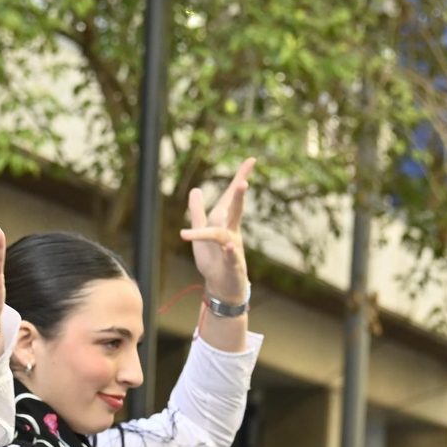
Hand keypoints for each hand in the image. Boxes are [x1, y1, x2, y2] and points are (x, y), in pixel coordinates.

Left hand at [180, 157, 254, 301]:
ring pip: (228, 231)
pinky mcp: (232, 265)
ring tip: (239, 204)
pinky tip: (229, 246)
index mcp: (224, 222)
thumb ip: (198, 211)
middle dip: (239, 195)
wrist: (222, 286)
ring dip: (234, 219)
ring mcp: (233, 248)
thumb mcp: (202, 231)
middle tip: (244, 181)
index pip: (231, 198)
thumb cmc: (213, 259)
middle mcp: (231, 232)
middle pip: (235, 211)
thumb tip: (195, 189)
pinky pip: (231, 257)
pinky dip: (230, 252)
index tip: (251, 160)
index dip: (240, 178)